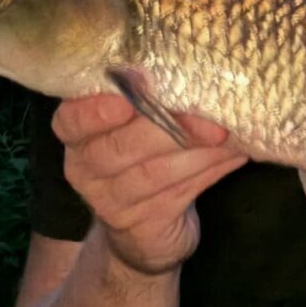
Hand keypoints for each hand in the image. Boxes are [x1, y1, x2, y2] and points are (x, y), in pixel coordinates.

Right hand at [53, 94, 247, 275]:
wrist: (143, 233)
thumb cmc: (142, 160)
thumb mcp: (136, 128)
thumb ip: (150, 101)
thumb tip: (199, 73)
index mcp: (78, 137)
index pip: (72, 120)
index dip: (96, 110)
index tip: (128, 96)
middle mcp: (86, 169)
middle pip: (122, 145)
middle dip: (170, 127)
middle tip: (210, 117)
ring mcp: (111, 202)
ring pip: (155, 172)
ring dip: (199, 150)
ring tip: (227, 134)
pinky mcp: (143, 226)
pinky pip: (180, 192)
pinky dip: (211, 169)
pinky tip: (234, 155)